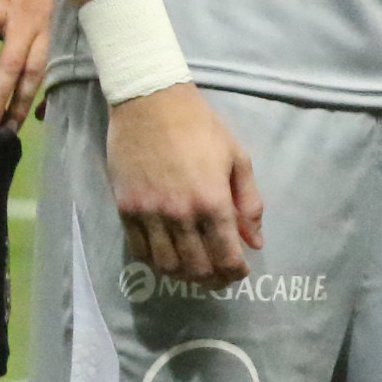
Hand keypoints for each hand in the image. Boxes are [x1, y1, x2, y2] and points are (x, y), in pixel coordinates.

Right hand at [106, 85, 261, 286]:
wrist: (150, 102)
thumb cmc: (200, 127)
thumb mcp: (237, 158)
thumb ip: (249, 203)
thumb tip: (255, 241)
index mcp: (212, 201)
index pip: (226, 256)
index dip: (236, 272)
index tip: (241, 272)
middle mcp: (180, 214)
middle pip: (196, 267)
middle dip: (213, 279)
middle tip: (220, 276)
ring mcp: (148, 213)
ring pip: (166, 265)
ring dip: (184, 275)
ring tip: (195, 269)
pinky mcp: (125, 208)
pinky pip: (138, 250)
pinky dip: (155, 261)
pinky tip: (168, 255)